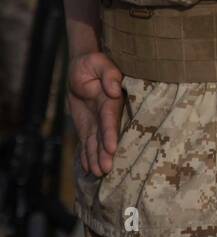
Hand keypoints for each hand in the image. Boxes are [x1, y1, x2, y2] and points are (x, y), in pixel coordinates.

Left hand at [67, 52, 123, 177]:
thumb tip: (113, 90)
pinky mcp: (87, 125)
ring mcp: (96, 121)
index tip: (111, 147)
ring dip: (96, 158)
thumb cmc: (93, 62)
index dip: (110, 133)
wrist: (83, 67)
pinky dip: (87, 155)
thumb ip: (109, 74)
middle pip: (105, 135)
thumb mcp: (99, 62)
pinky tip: (88, 168)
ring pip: (96, 142)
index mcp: (111, 100)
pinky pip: (87, 142)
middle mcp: (106, 114)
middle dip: (105, 153)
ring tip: (97, 173)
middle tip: (105, 169)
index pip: (110, 119)